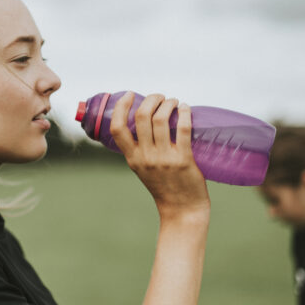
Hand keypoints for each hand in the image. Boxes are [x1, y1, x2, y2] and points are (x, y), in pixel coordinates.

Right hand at [110, 91, 209, 218]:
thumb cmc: (164, 187)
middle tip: (160, 97)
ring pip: (161, 118)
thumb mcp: (143, 169)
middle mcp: (145, 157)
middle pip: (142, 116)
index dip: (121, 107)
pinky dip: (185, 113)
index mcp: (132, 158)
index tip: (129, 95)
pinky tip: (186, 109)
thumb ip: (141, 150)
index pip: (117, 128)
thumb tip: (146, 122)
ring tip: (174, 102)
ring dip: (169, 103)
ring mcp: (163, 158)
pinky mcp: (183, 159)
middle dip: (152, 99)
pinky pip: (182, 129)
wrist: (182, 209)